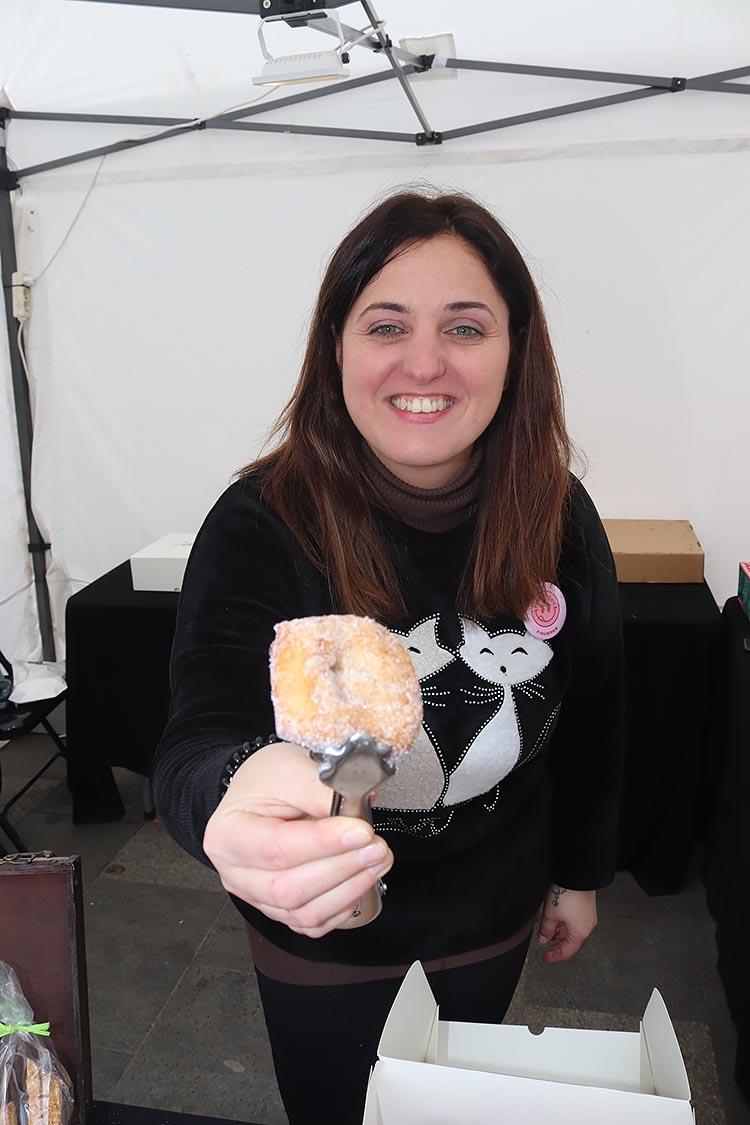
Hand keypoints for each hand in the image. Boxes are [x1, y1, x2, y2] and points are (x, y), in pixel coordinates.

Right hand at [203, 742, 393, 938]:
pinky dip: (342, 906)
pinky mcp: (279, 909)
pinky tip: (361, 880)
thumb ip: (320, 790)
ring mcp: (256, 896)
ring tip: (377, 859)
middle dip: (341, 869)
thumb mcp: (290, 767)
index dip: (322, 843)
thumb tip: (354, 813)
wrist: (260, 791)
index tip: (361, 830)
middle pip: (287, 888)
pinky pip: (311, 923)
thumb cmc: (267, 779)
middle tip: (376, 846)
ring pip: (302, 912)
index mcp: (228, 834)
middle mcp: (236, 873)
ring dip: (349, 889)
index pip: (276, 848)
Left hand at [537, 885, 596, 963]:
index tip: (547, 958)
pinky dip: (566, 926)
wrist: (577, 876)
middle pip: (572, 943)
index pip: (567, 952)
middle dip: (558, 946)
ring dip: (561, 935)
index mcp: (580, 933)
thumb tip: (544, 939)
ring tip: (549, 933)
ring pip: (574, 932)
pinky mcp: (587, 907)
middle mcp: (587, 926)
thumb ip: (546, 930)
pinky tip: (558, 921)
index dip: (555, 956)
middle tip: (548, 948)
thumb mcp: (551, 915)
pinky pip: (576, 922)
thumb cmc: (568, 894)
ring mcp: (589, 916)